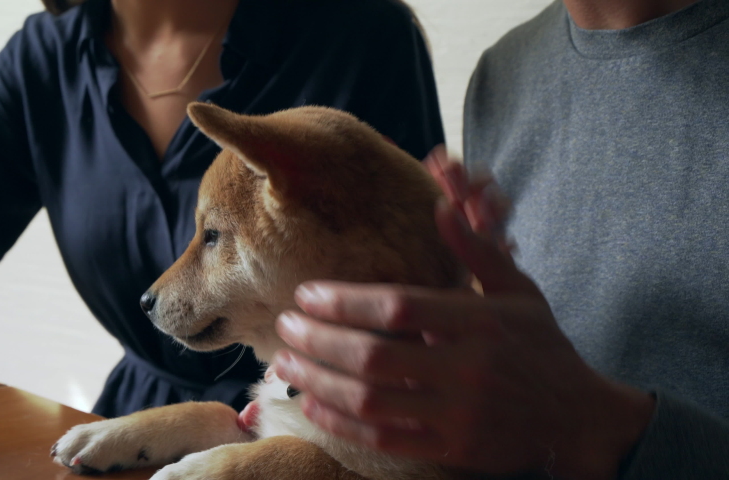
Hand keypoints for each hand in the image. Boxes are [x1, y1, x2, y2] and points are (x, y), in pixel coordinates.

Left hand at [272, 146, 654, 478]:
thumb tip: (441, 206)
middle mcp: (467, 369)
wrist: (577, 419)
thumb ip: (475, 249)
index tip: (306, 295)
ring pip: (370, 401)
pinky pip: (383, 439)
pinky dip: (340, 423)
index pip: (398, 307)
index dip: (345, 301)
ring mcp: (458, 414)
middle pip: (373, 355)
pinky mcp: (451, 449)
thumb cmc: (541, 347)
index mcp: (480, 323)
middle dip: (318, 340)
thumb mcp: (517, 290)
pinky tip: (311, 404)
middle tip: (283, 327)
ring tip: (285, 362)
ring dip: (318, 381)